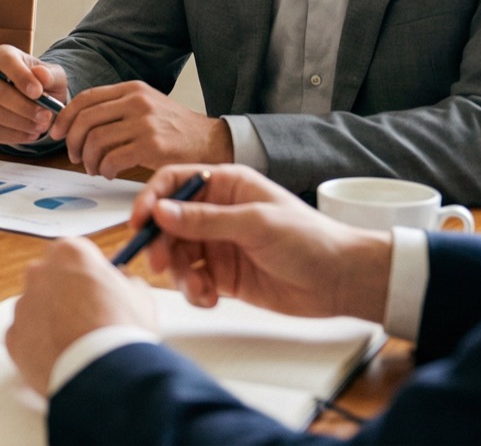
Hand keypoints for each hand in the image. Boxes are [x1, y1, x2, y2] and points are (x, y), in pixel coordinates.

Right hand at [0, 45, 67, 144]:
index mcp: (1, 55)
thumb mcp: (54, 77)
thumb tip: (41, 75)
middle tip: (45, 116)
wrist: (35, 101)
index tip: (38, 93)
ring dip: (20, 123)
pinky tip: (30, 134)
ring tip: (41, 126)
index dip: (21, 77)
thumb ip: (50, 75)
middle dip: (23, 107)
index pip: (5, 61)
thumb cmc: (42, 84)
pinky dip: (13, 136)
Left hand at [5, 237, 156, 395]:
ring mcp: (23, 305)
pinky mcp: (13, 336)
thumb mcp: (139, 296)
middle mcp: (39, 273)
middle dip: (64, 293)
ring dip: (51, 320)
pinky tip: (63, 358)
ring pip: (36, 308)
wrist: (104, 375)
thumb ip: (123, 280)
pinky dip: (40, 345)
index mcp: (69, 254)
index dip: (87, 272)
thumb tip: (121, 279)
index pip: (74, 253)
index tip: (97, 286)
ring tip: (77, 344)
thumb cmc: (123, 332)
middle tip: (87, 317)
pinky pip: (26, 336)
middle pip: (49, 277)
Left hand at [50, 81, 232, 177]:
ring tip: (95, 168)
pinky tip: (110, 173)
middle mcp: (136, 101)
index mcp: (131, 89)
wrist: (213, 142)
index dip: (65, 117)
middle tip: (74, 157)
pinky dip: (105, 169)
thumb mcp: (146, 107)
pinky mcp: (152, 145)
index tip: (56, 133)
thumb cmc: (175, 130)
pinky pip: (112, 158)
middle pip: (86, 120)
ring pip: (96, 141)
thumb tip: (76, 124)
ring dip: (88, 160)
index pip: (85, 99)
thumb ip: (116, 109)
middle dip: (73, 142)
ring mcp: (144, 122)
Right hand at [134, 164, 390, 321]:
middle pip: (168, 222)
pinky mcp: (222, 275)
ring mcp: (218, 244)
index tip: (139, 222)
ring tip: (198, 289)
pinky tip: (210, 298)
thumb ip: (205, 220)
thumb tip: (161, 211)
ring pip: (176, 254)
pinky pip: (192, 280)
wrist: (341, 281)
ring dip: (179, 274)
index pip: (174, 183)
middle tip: (159, 263)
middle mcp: (216, 212)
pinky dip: (194, 291)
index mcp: (225, 186)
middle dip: (160, 243)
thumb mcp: (255, 224)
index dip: (151, 199)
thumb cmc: (310, 239)